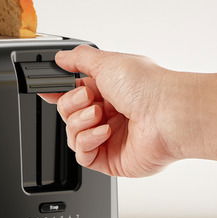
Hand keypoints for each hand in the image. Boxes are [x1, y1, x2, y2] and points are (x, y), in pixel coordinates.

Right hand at [40, 45, 216, 177]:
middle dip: (73, 105)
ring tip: (100, 115)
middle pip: (68, 114)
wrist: (169, 115)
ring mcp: (111, 138)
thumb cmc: (148, 87)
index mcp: (109, 90)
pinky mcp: (112, 160)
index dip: (58, 93)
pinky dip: (87, 142)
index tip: (48, 90)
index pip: (73, 93)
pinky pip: (83, 155)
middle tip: (90, 99)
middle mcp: (110, 113)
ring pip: (72, 135)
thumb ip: (80, 58)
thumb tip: (61, 57)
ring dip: (81, 122)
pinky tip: (104, 132)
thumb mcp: (108, 61)